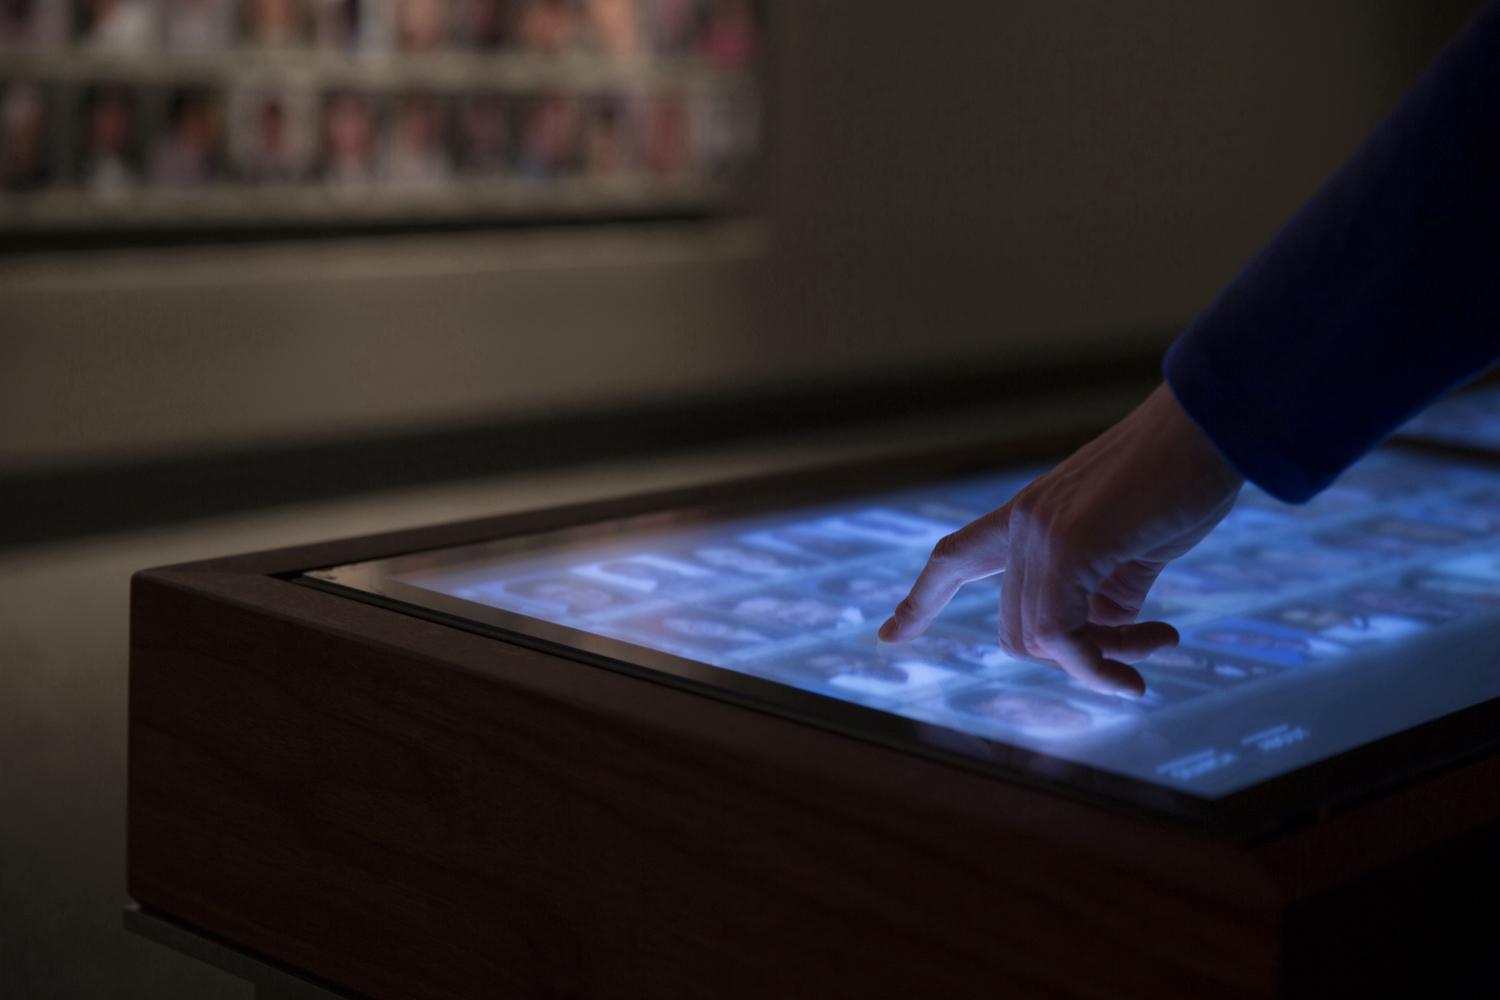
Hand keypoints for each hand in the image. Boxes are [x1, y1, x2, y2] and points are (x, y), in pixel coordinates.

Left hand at [878, 384, 1242, 696]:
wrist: (1214, 427)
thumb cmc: (1185, 479)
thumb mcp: (1136, 544)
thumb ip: (1109, 588)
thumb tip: (1101, 633)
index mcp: (1031, 516)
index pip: (955, 558)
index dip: (922, 600)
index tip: (888, 636)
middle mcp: (1023, 522)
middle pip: (1015, 630)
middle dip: (1077, 658)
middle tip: (1150, 645)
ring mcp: (1040, 532)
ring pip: (1039, 640)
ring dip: (1102, 662)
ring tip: (1165, 642)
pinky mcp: (1069, 546)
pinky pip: (1064, 637)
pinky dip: (1102, 664)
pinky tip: (1162, 644)